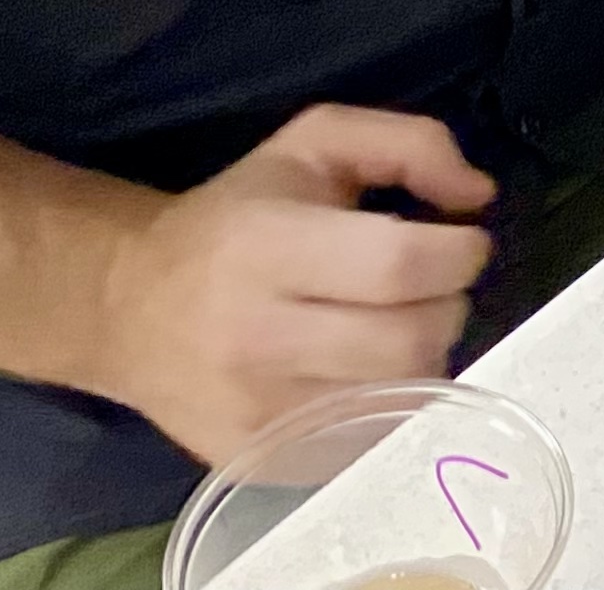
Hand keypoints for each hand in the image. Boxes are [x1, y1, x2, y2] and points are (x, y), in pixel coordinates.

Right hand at [87, 106, 495, 463]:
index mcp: (268, 247)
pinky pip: (367, 441)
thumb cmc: (234, 215)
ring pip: (397, 397)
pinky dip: (389, 403)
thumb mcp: (312, 142)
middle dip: (449, 308)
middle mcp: (258, 337)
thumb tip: (478, 194)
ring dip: (424, 356)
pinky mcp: (260, 460)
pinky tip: (366, 369)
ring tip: (398, 324)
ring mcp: (258, 411)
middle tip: (435, 288)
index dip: (458, 254)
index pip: (397, 266)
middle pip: (408, 342)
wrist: (125, 307)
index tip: (464, 241)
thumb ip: (408, 143)